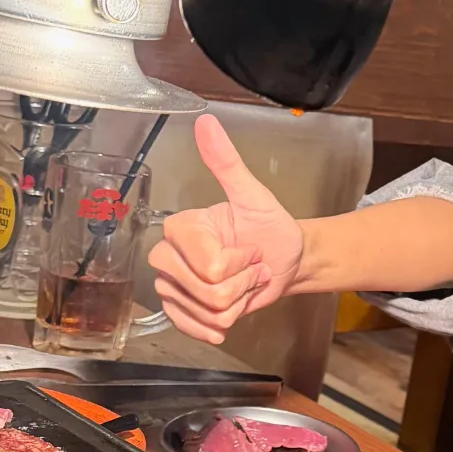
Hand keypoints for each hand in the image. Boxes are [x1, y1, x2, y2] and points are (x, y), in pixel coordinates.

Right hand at [149, 115, 304, 344]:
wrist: (284, 261)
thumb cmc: (270, 228)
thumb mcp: (253, 195)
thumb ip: (227, 163)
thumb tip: (207, 123)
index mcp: (182, 227)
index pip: (210, 265)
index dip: (240, 262)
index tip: (249, 247)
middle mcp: (169, 256)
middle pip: (208, 290)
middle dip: (241, 284)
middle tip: (249, 266)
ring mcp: (171, 285)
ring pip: (208, 311)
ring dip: (239, 301)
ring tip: (243, 281)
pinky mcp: (179, 310)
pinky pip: (195, 328)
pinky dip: (223, 322)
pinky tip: (232, 307)